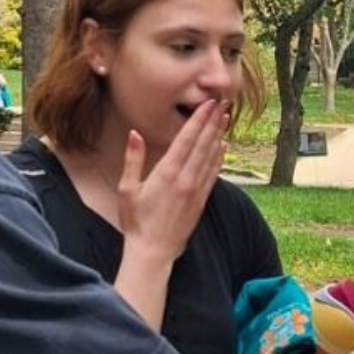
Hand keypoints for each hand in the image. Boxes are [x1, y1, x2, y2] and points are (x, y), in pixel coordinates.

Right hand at [116, 100, 229, 259]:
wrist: (154, 250)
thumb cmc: (136, 221)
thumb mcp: (127, 189)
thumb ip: (133, 160)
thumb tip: (134, 134)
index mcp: (166, 173)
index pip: (186, 139)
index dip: (198, 120)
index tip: (208, 104)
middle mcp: (185, 179)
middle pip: (202, 144)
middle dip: (212, 122)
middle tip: (222, 103)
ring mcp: (196, 190)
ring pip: (211, 157)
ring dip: (218, 136)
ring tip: (225, 118)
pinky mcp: (202, 200)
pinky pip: (213, 174)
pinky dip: (219, 158)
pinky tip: (223, 147)